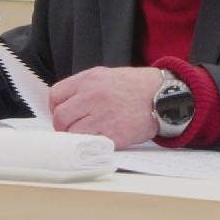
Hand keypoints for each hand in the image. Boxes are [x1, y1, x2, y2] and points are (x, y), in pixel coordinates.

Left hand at [48, 66, 162, 148]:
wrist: (163, 96)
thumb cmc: (137, 86)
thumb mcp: (107, 76)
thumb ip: (84, 87)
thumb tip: (66, 103)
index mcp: (89, 79)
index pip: (56, 95)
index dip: (57, 107)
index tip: (64, 112)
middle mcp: (92, 96)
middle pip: (60, 117)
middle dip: (63, 125)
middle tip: (74, 127)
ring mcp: (102, 116)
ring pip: (72, 134)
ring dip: (77, 136)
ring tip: (89, 133)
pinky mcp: (113, 135)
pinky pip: (90, 144)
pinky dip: (92, 144)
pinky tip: (102, 137)